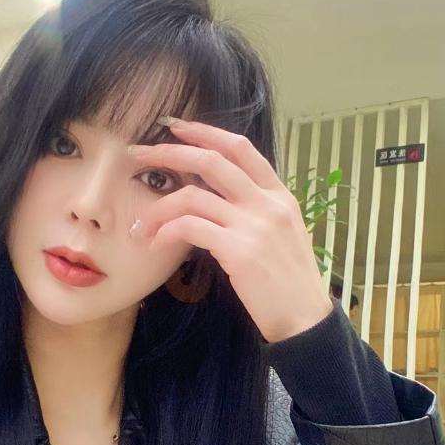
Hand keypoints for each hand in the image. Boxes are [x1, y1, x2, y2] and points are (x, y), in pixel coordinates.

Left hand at [128, 117, 332, 343]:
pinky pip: (190, 228)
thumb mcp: (283, 235)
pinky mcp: (239, 251)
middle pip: (211, 161)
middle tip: (138, 153)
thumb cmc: (290, 282)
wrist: (305, 318)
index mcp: (279, 195)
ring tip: (138, 224)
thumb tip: (220, 201)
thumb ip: (257, 212)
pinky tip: (154, 243)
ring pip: (193, 196)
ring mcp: (254, 225)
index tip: (176, 127)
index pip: (240, 149)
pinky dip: (165, 232)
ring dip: (157, 207)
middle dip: (169, 152)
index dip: (205, 132)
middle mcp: (267, 203)